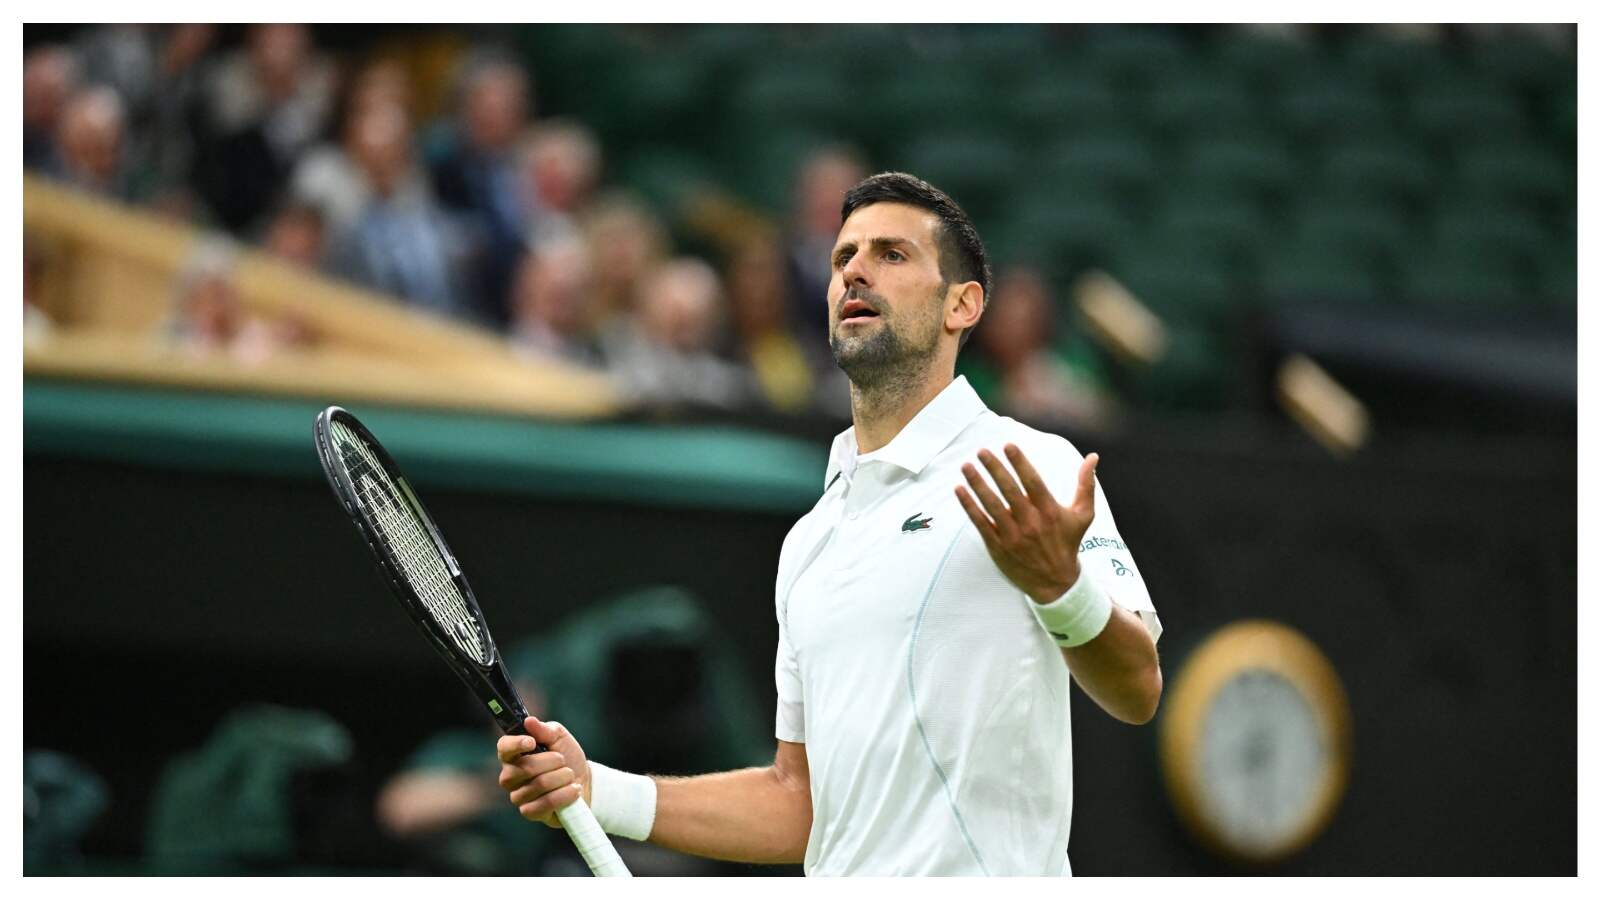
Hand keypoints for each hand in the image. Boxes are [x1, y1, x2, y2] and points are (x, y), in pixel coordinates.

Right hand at [496, 716, 590, 826]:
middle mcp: (510, 776)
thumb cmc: (567, 757)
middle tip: (563, 760)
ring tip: (570, 775)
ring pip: (539, 785)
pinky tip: (573, 790)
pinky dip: (564, 795)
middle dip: (551, 761)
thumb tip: (529, 721)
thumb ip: (544, 730)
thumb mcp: (559, 737)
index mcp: (514, 754)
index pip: (504, 747)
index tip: (532, 742)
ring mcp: (518, 796)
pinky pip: (545, 804)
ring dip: (562, 777)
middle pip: (525, 768)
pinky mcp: (529, 812)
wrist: (584, 782)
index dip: (516, 744)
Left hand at [954, 444, 1098, 603]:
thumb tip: (1093, 457)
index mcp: (1050, 511)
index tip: (1008, 445)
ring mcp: (1013, 535)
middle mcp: (1031, 522)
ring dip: (977, 484)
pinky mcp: (998, 547)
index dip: (1019, 462)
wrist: (1056, 584)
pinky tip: (960, 490)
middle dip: (994, 468)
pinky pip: (981, 523)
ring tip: (966, 466)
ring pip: (991, 505)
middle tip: (981, 451)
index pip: (1032, 481)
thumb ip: (1086, 485)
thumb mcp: (1083, 515)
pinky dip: (969, 506)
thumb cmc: (1068, 543)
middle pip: (1009, 490)